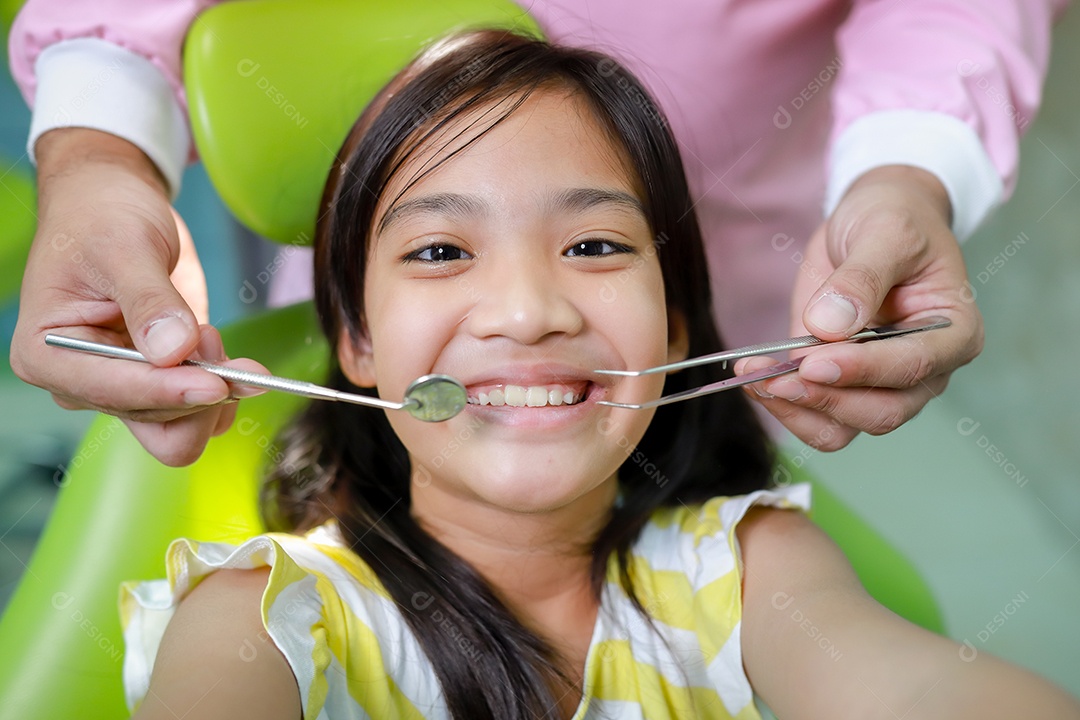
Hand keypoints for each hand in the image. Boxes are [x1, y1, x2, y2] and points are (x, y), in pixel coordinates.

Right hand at [9, 129, 265, 465]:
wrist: (115, 203)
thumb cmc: (102, 217)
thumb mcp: (124, 248)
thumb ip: (149, 301)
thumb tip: (174, 352)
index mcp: (49, 356)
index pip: (115, 394)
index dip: (169, 391)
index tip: (217, 380)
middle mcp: (82, 384)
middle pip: (155, 424)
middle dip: (198, 387)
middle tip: (213, 337)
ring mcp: (124, 387)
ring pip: (182, 426)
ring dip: (214, 389)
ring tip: (210, 335)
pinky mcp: (160, 381)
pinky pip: (200, 411)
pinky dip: (222, 387)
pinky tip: (217, 349)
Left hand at [736, 165, 983, 449]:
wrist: (873, 219)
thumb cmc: (894, 221)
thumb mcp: (885, 231)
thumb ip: (862, 278)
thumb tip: (827, 325)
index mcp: (954, 333)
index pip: (912, 367)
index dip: (862, 370)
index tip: (813, 361)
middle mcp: (924, 371)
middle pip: (880, 412)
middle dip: (825, 398)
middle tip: (776, 378)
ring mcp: (881, 384)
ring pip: (844, 427)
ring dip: (797, 410)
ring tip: (756, 378)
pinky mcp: (841, 383)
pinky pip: (816, 417)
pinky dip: (785, 407)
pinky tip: (755, 379)